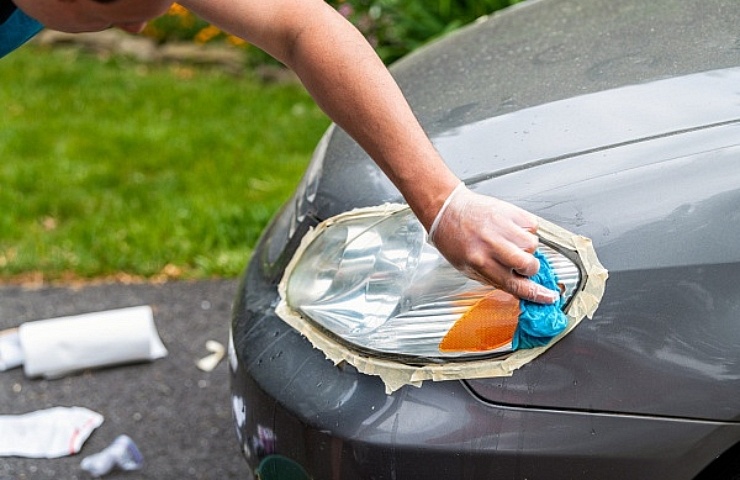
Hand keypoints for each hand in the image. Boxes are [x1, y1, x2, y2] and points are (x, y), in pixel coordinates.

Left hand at [429, 183, 558, 303]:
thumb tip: (520, 287)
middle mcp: (492, 245)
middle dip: (529, 268)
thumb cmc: (454, 238)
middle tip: (520, 264)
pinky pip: (533, 226)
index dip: (536, 294)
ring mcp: (502, 227)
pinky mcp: (510, 211)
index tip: (548, 297)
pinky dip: (526, 230)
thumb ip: (494, 278)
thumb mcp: (467, 267)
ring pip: (533, 245)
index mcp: (479, 262)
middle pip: (529, 265)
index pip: (514, 284)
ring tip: (510, 242)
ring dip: (526, 248)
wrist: (446, 209)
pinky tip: (511, 230)